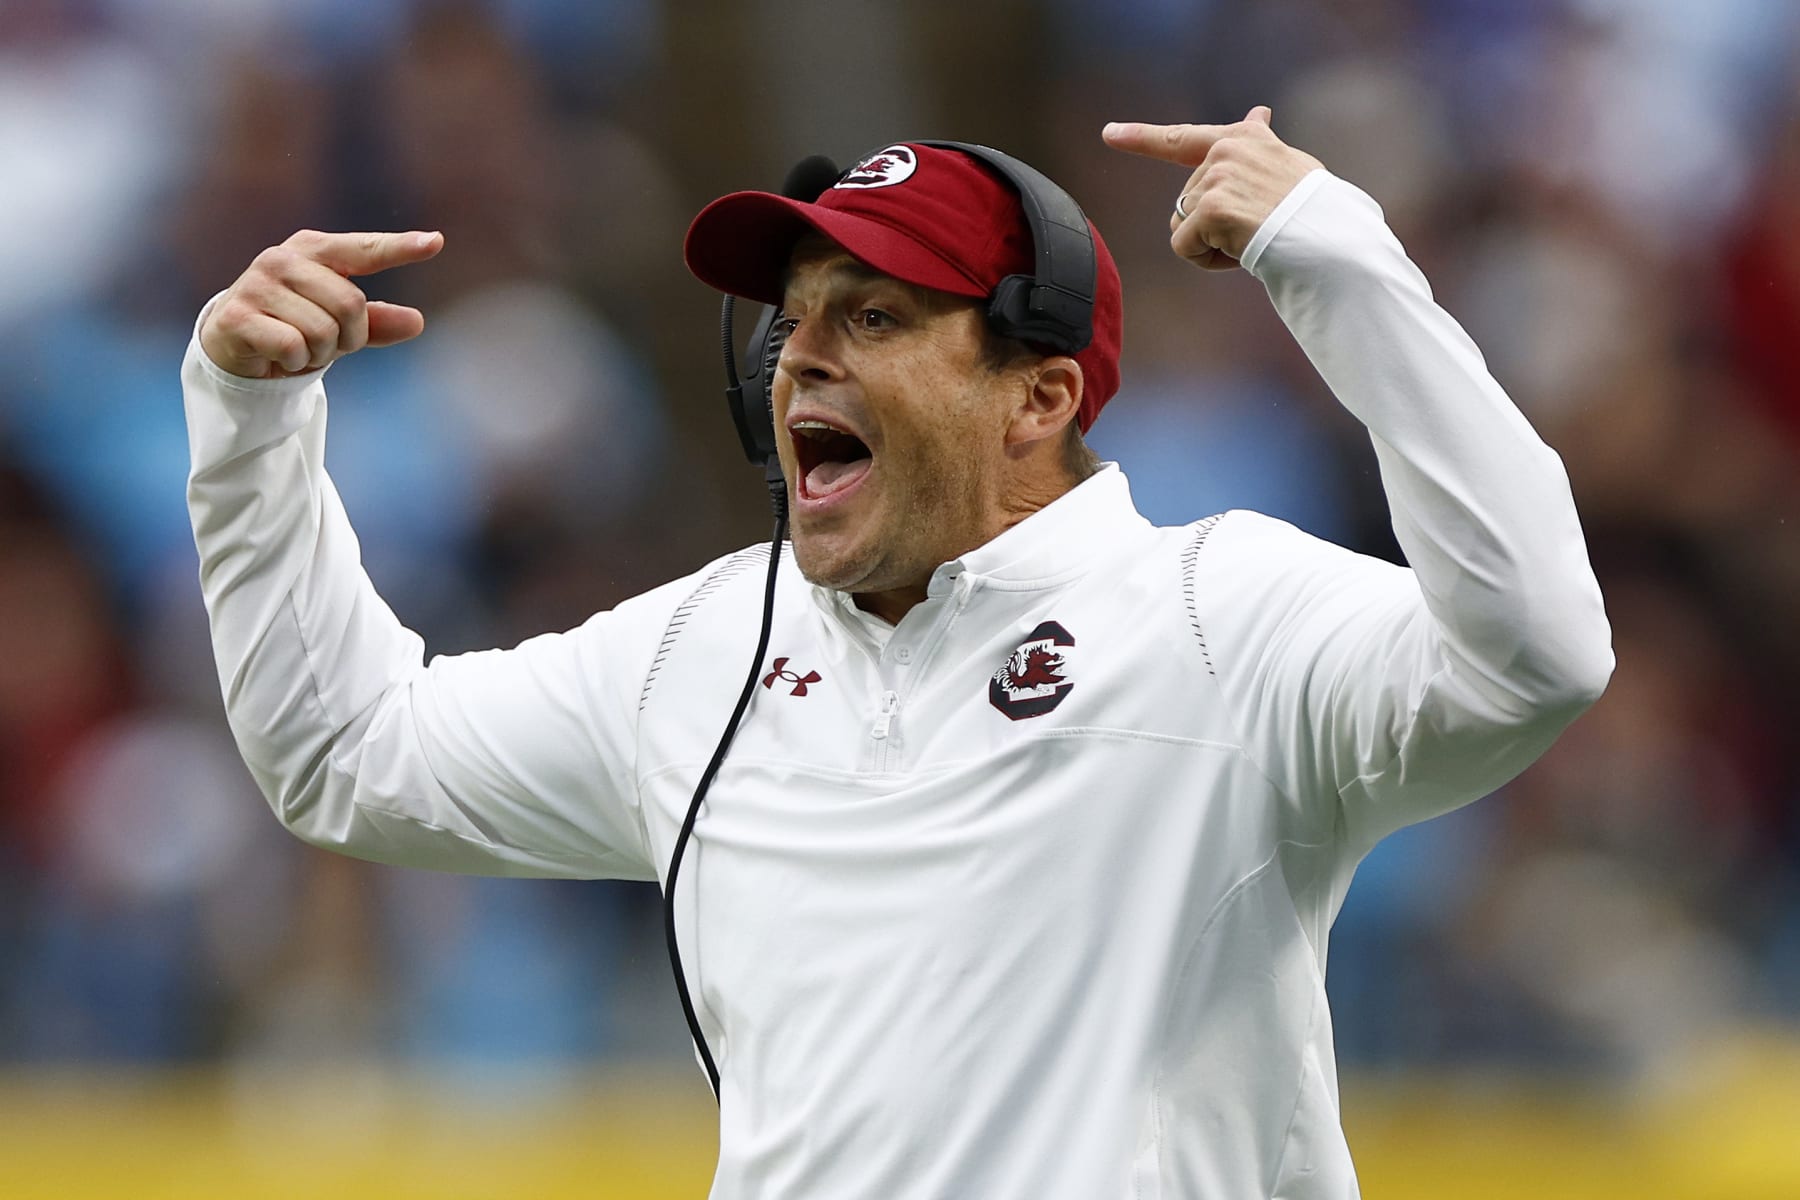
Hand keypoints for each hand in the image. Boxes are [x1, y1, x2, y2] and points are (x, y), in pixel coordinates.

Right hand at [199, 230, 444, 378]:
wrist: (235, 345)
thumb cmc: (294, 324)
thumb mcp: (340, 323)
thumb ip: (377, 321)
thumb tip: (417, 322)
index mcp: (313, 249)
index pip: (363, 249)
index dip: (400, 248)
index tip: (436, 242)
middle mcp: (282, 259)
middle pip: (350, 305)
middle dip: (349, 337)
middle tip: (329, 343)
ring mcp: (256, 285)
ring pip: (323, 330)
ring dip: (320, 353)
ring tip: (301, 347)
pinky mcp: (237, 316)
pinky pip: (293, 347)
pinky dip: (296, 362)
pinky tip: (280, 355)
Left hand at [1102, 108, 1321, 270]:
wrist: (1329, 237)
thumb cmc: (1313, 209)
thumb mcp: (1286, 164)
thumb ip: (1259, 143)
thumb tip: (1258, 112)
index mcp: (1242, 139)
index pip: (1182, 138)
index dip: (1141, 137)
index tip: (1109, 133)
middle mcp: (1225, 152)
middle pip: (1184, 202)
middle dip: (1211, 226)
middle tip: (1256, 228)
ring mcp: (1216, 179)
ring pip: (1182, 227)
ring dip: (1210, 244)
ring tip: (1253, 238)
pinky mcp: (1210, 209)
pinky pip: (1185, 248)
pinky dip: (1207, 261)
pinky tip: (1241, 252)